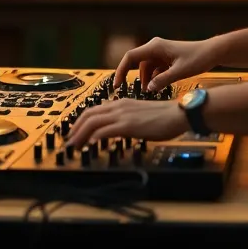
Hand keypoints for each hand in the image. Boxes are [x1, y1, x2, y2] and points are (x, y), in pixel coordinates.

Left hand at [64, 99, 187, 148]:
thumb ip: (127, 119)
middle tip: (69, 139)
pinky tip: (89, 145)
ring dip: (80, 134)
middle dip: (75, 127)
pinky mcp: (128, 125)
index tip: (75, 131)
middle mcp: (119, 106)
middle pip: (88, 114)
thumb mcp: (140, 115)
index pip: (94, 109)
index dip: (81, 120)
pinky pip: (104, 130)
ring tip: (73, 145)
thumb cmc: (164, 116)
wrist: (178, 114)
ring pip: (92, 121)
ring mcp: (122, 115)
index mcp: (121, 103)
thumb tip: (118, 128)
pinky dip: (93, 137)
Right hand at [114, 36, 222, 91]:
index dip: (121, 71)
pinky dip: (154, 78)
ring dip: (146, 79)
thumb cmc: (198, 58)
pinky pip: (155, 69)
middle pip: (136, 63)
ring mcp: (161, 52)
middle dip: (132, 77)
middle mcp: (155, 47)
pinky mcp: (166, 58)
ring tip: (148, 92)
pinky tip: (159, 87)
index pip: (130, 57)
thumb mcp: (180, 72)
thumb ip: (162, 81)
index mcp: (155, 47)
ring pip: (146, 68)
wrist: (213, 52)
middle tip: (127, 91)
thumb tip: (147, 89)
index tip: (117, 85)